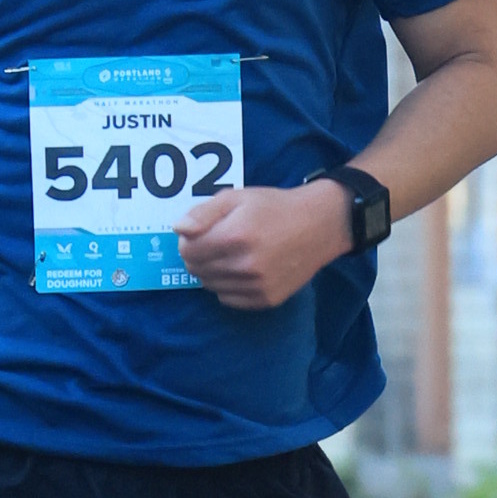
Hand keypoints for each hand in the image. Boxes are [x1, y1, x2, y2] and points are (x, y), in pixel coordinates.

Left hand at [176, 177, 351, 311]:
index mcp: (235, 236)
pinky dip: (228, 286)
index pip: (188, 251)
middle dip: (198, 256)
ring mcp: (257, 286)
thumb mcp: (237, 197)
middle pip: (197, 270)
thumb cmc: (274, 207)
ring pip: (211, 286)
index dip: (188, 241)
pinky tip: (242, 270)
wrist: (318, 226)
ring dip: (212, 272)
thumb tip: (178, 230)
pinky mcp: (267, 300)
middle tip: (216, 243)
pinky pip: (229, 299)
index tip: (200, 233)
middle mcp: (245, 265)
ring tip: (230, 255)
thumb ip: (203, 213)